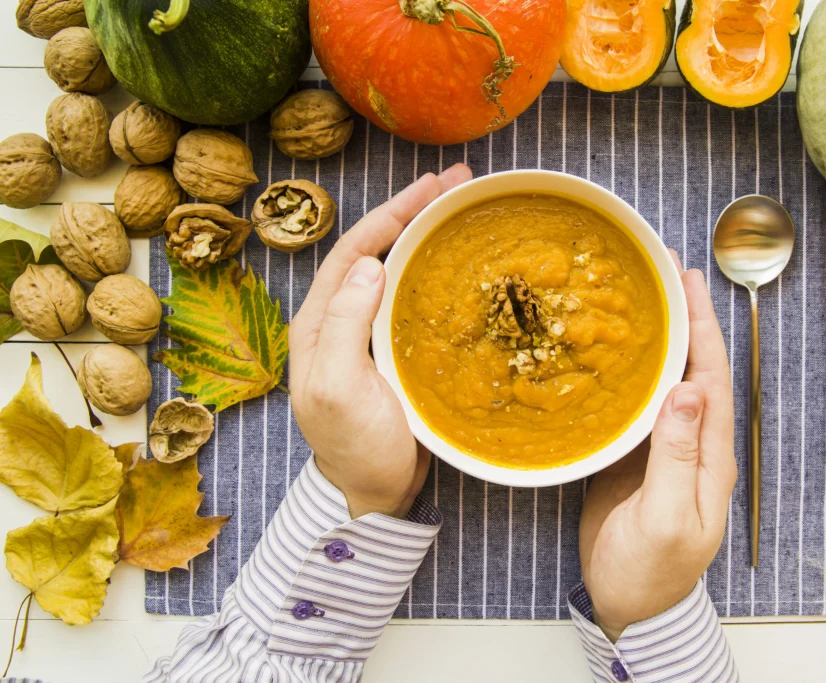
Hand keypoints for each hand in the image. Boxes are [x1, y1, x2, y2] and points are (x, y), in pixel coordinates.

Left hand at [289, 164, 472, 519]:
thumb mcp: (341, 389)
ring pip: (397, 270)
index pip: (353, 251)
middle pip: (376, 250)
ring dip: (426, 235)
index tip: (430, 188)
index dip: (390, 215)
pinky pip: (415, 297)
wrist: (374, 493)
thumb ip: (345, 327)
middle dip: (412, 212)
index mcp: (318, 323)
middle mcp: (341, 320)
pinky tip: (461, 260)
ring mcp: (369, 334)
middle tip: (457, 183)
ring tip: (464, 206)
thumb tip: (370, 264)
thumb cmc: (354, 447)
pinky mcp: (395, 350)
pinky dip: (437, 271)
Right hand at [579, 263, 737, 640]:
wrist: (631, 605)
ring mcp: (663, 449)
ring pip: (665, 382)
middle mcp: (692, 443)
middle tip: (664, 273)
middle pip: (693, 369)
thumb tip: (685, 390)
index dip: (702, 327)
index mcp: (710, 456)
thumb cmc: (652, 571)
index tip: (688, 284)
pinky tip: (612, 354)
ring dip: (658, 340)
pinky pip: (636, 405)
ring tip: (639, 300)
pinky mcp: (634, 458)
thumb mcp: (664, 517)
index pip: (712, 377)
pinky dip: (629, 373)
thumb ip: (674, 456)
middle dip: (684, 320)